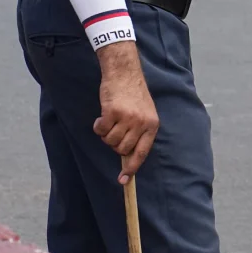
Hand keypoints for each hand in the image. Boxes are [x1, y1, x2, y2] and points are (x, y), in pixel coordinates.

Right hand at [93, 42, 158, 183]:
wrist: (125, 72)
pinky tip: (102, 116)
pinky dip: (98, 126)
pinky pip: (101, 130)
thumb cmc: (134, 93)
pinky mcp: (112, 112)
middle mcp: (141, 123)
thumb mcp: (145, 112)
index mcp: (152, 124)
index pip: (142, 152)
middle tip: (114, 130)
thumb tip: (128, 156)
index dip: (132, 167)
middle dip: (114, 144)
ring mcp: (127, 117)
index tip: (124, 180)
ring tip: (110, 119)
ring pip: (110, 141)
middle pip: (122, 149)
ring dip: (106, 134)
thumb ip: (139, 131)